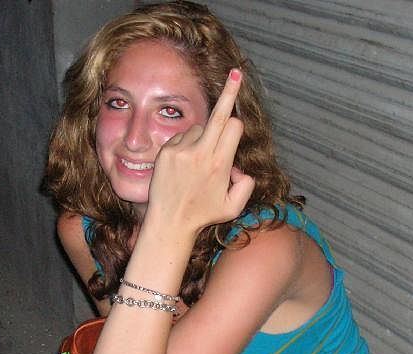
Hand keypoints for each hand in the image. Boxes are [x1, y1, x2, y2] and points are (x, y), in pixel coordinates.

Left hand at [147, 69, 254, 232]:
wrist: (170, 222)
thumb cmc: (203, 215)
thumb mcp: (233, 207)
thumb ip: (247, 185)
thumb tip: (242, 168)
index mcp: (220, 165)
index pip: (234, 126)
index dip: (237, 121)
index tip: (242, 101)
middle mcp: (201, 154)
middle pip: (219, 115)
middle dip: (230, 93)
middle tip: (236, 73)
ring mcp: (181, 152)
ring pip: (199, 129)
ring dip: (203, 139)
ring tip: (197, 165)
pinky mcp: (166, 152)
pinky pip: (181, 138)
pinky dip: (186, 146)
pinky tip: (183, 166)